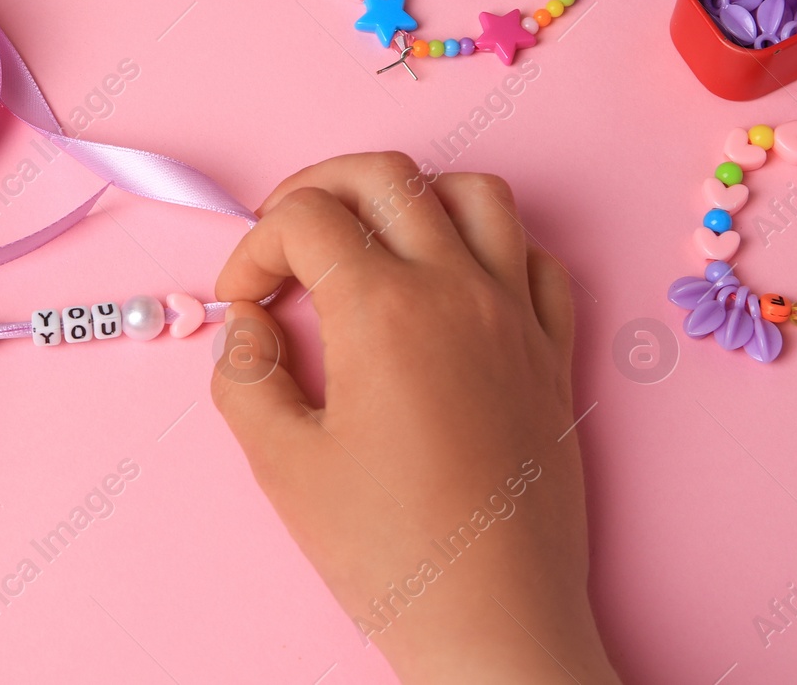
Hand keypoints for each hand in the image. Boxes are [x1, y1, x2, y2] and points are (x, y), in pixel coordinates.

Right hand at [211, 154, 619, 684]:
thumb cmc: (386, 550)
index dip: (251, 249)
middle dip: (316, 187)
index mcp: (384, 310)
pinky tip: (450, 282)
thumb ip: (244, 373)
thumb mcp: (280, 464)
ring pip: (474, 192)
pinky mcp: (555, 353)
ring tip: (369, 240)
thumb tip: (250, 322)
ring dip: (409, 196)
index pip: (304, 217)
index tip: (240, 303)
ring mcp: (517, 316)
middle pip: (384, 174)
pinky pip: (536, 256)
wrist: (495, 622)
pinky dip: (488, 243)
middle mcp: (458, 289)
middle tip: (284, 237)